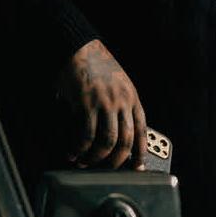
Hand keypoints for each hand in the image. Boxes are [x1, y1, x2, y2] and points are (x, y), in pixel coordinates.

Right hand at [56, 39, 145, 169]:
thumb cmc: (95, 63)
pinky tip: (73, 152)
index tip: (136, 167)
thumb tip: (115, 132)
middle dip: (115, 161)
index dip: (140, 153)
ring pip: (107, 142)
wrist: (78, 47)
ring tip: (86, 162)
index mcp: (132, 97)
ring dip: (96, 158)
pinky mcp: (86, 103)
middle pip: (125, 141)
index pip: (142, 131)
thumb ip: (120, 104)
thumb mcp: (118, 82)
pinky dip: (79, 148)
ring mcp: (105, 103)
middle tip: (105, 169)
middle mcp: (122, 102)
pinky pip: (86, 135)